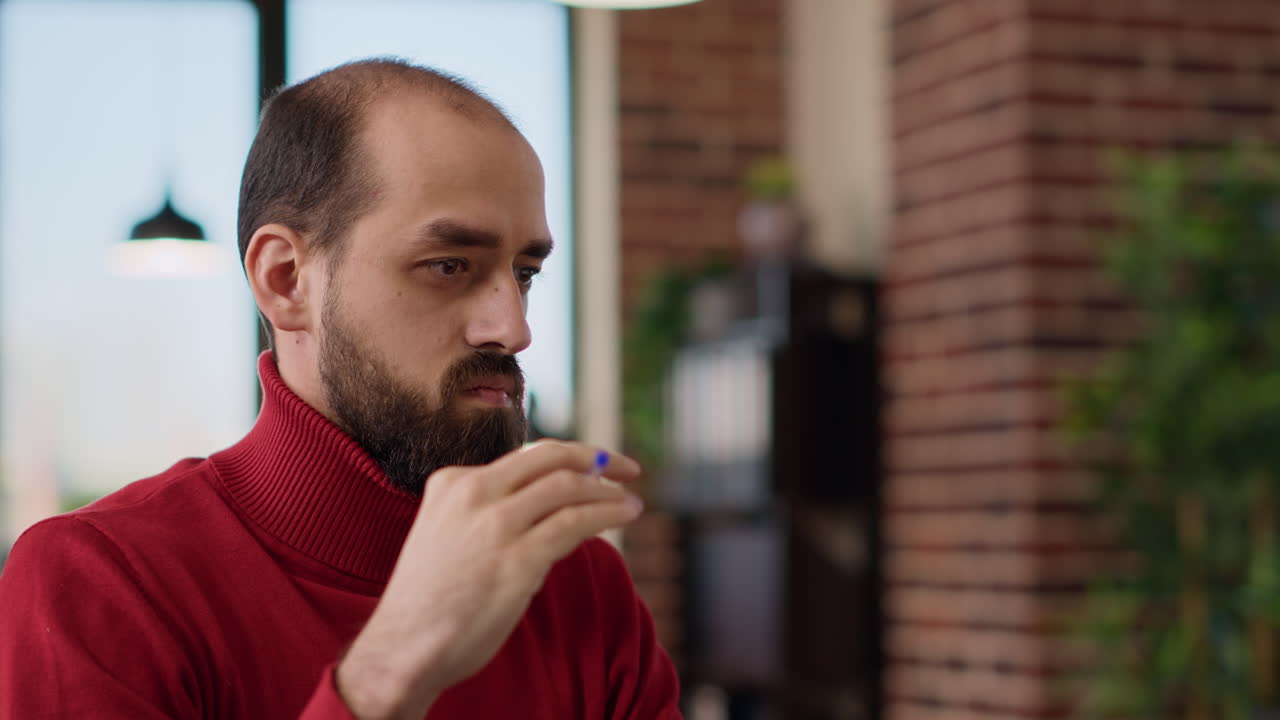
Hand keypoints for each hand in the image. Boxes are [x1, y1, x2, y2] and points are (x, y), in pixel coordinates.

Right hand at [336, 441, 643, 719]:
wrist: (403, 648)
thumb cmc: (430, 600)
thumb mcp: (449, 534)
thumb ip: (490, 513)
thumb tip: (553, 509)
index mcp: (453, 482)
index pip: (526, 457)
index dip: (569, 457)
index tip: (597, 464)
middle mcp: (473, 493)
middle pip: (551, 458)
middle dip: (596, 457)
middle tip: (627, 469)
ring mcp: (496, 524)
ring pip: (569, 487)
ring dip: (608, 491)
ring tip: (631, 502)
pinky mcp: (517, 559)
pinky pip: (576, 523)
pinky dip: (608, 513)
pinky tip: (626, 515)